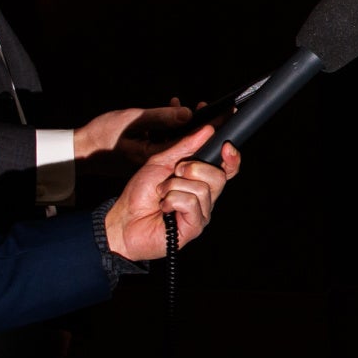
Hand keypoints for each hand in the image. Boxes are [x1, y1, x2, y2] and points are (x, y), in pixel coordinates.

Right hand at [72, 101, 198, 166]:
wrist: (83, 149)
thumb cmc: (103, 136)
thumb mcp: (133, 122)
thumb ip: (161, 118)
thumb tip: (188, 115)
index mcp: (156, 157)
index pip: (191, 143)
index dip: (209, 129)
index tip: (223, 115)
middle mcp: (159, 161)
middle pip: (190, 144)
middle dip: (202, 126)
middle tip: (209, 107)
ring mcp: (155, 158)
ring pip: (179, 140)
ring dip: (187, 123)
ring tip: (196, 106)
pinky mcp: (150, 154)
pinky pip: (168, 139)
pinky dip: (173, 125)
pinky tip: (175, 109)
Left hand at [101, 125, 233, 262]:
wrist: (124, 219)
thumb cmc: (140, 193)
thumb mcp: (160, 161)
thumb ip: (185, 146)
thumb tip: (207, 130)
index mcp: (201, 181)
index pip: (228, 170)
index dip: (232, 158)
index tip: (226, 146)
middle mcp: (206, 198)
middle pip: (218, 176)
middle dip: (192, 169)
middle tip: (174, 174)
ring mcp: (202, 213)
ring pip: (202, 189)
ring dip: (174, 187)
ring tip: (162, 194)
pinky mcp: (195, 226)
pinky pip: (192, 203)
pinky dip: (172, 200)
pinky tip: (164, 207)